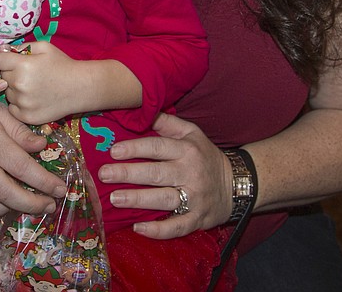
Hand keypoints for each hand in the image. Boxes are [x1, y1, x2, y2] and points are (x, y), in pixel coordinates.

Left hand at [0, 41, 80, 123]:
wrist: (80, 87)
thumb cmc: (62, 64)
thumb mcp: (44, 47)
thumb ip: (21, 46)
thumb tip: (3, 50)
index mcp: (23, 65)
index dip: (6, 59)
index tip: (15, 61)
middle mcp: (20, 85)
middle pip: (2, 77)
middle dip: (11, 74)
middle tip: (28, 74)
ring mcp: (23, 103)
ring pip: (8, 93)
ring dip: (15, 89)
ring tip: (33, 87)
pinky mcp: (27, 117)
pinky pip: (13, 108)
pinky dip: (19, 104)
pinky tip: (33, 98)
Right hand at [0, 96, 68, 220]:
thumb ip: (19, 130)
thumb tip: (43, 145)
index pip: (23, 167)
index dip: (45, 182)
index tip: (61, 189)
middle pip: (7, 194)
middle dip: (33, 205)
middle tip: (50, 205)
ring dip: (9, 211)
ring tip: (24, 204)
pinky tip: (0, 206)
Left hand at [98, 111, 232, 238]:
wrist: (236, 184)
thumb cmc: (206, 155)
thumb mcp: (192, 133)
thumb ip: (168, 122)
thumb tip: (144, 112)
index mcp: (187, 150)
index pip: (157, 147)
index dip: (135, 148)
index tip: (114, 151)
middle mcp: (190, 173)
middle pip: (156, 173)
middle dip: (128, 174)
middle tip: (105, 174)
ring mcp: (194, 198)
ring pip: (163, 199)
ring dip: (138, 200)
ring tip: (115, 199)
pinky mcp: (197, 220)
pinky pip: (176, 227)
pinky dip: (158, 230)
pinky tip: (138, 227)